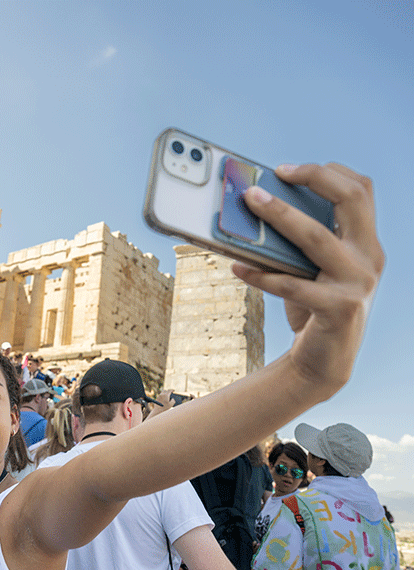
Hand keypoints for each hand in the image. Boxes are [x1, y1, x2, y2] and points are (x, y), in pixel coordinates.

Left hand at [144, 389, 172, 419]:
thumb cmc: (165, 408)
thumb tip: (172, 399)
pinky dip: (162, 396)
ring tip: (167, 396)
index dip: (172, 390)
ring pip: (162, 393)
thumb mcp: (171, 404)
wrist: (158, 410)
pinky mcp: (157, 399)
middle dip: (168, 391)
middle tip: (170, 393)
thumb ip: (173, 401)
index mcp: (166, 395)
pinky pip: (160, 396)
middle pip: (165, 391)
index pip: (169, 390)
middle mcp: (162, 394)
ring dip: (165, 394)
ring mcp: (159, 396)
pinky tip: (164, 399)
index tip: (173, 390)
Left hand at [234, 163, 383, 393]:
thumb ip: (301, 243)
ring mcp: (358, 283)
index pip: (361, 189)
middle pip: (351, 199)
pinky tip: (238, 267)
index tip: (286, 169)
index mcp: (367, 243)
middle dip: (311, 177)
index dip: (326, 171)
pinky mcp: (339, 308)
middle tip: (272, 177)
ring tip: (251, 202)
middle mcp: (370, 258)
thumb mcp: (313, 270)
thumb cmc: (313, 308)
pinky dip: (261, 274)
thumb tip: (258, 209)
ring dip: (280, 215)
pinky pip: (292, 285)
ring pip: (316, 237)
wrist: (324, 361)